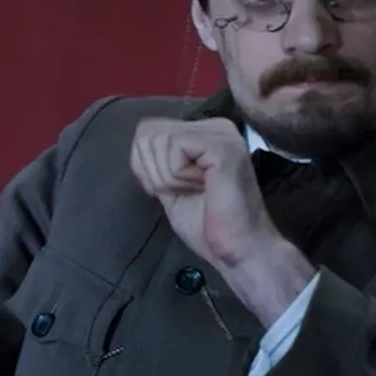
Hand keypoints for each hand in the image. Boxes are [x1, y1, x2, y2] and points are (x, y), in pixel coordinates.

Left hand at [130, 117, 274, 269]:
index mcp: (202, 132)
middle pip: (148, 133)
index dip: (146, 167)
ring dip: (169, 178)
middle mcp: (214, 125)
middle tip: (189, 192)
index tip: (174, 190)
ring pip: (159, 141)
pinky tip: (204, 187)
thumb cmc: (206, 223)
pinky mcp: (223, 145)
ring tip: (199, 190)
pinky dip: (178, 176)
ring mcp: (221, 133)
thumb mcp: (167, 185)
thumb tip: (139, 137)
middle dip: (156, 172)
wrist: (237, 249)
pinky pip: (175, 148)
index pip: (147, 130)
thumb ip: (154, 160)